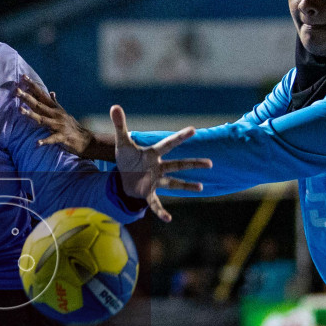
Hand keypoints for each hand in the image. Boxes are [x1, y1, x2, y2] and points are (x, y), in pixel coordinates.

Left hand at [15, 76, 101, 158]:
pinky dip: (45, 141)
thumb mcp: (64, 112)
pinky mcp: (62, 137)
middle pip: (39, 105)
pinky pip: (52, 139)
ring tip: (20, 110)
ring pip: (43, 119)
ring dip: (31, 115)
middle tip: (16, 90)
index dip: (32, 86)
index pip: (42, 94)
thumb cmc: (72, 126)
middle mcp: (56, 114)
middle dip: (27, 97)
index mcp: (55, 108)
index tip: (23, 77)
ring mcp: (59, 125)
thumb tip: (52, 92)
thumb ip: (55, 103)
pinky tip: (37, 143)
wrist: (85, 140)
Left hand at [109, 105, 210, 222]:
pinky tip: (168, 219)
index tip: (193, 129)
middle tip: (210, 163)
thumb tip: (115, 106)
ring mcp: (155, 181)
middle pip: (178, 165)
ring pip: (174, 183)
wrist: (122, 176)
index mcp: (153, 154)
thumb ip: (120, 125)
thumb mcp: (122, 143)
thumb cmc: (127, 159)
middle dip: (193, 164)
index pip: (168, 144)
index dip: (180, 137)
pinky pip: (155, 203)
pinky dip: (160, 211)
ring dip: (186, 185)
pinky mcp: (148, 193)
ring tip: (201, 187)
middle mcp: (158, 167)